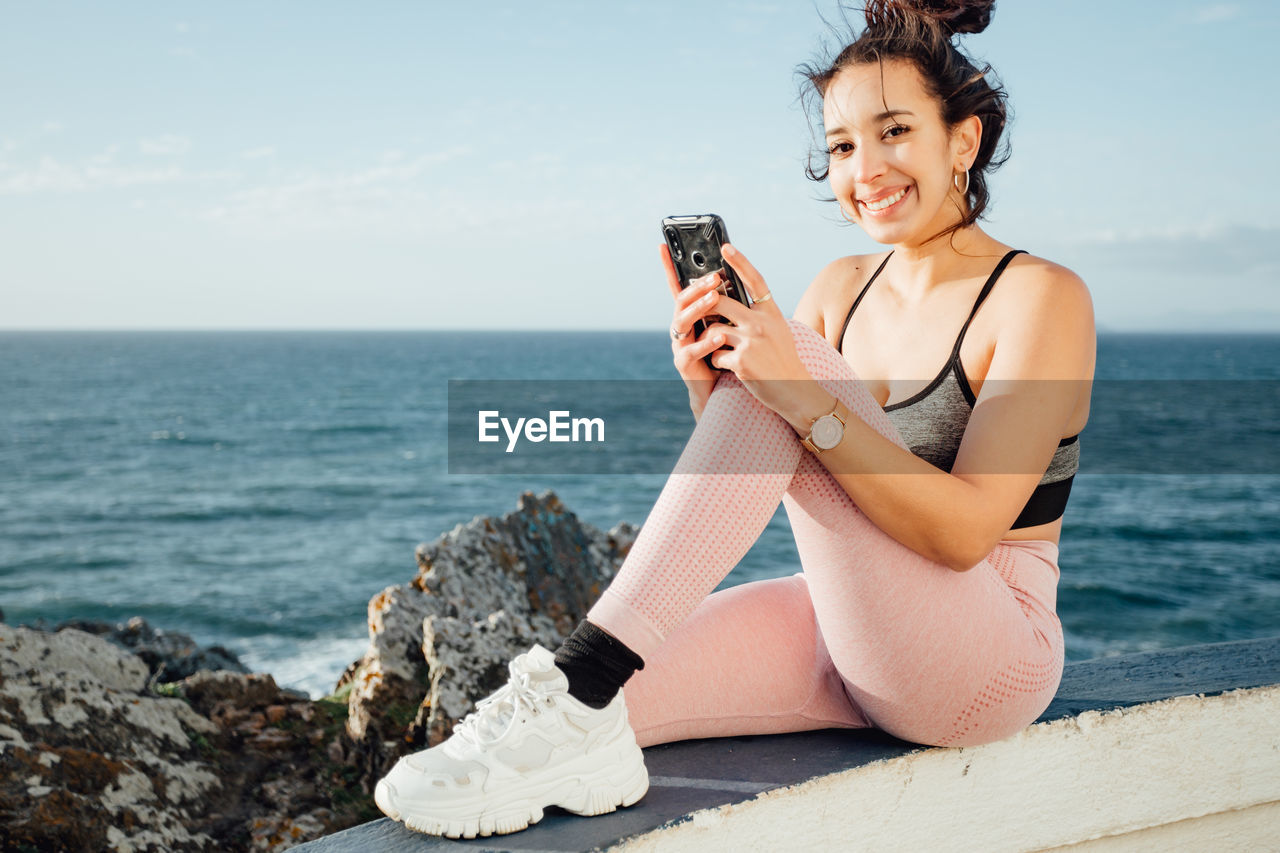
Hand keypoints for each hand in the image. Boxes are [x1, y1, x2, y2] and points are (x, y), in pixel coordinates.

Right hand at [662, 244, 727, 418]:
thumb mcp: (724, 324)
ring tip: (714, 299)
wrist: (718, 389)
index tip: (663, 245)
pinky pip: (692, 351)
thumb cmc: (723, 353)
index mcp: (689, 315)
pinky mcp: (684, 364)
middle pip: (681, 301)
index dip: (669, 267)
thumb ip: (724, 305)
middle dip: (696, 287)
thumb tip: (734, 275)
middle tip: (714, 277)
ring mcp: (679, 345)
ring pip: (682, 322)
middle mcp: (680, 327)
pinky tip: (719, 335)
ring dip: (699, 308)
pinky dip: (706, 342)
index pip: (678, 286)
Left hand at [703, 244, 820, 424]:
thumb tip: (730, 300)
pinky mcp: (741, 361)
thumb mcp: (777, 330)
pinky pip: (714, 354)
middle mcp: (762, 323)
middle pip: (720, 302)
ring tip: (722, 350)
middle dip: (706, 307)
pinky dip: (717, 361)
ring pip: (712, 330)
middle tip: (703, 313)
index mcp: (772, 313)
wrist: (794, 389)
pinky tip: (729, 367)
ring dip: (711, 340)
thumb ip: (758, 315)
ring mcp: (751, 342)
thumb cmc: (782, 359)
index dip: (740, 261)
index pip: (755, 280)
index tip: (726, 247)